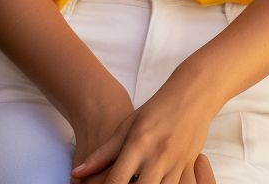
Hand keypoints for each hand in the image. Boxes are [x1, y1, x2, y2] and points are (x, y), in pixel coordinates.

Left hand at [71, 70, 219, 183]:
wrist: (192, 94)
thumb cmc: (155, 110)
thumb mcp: (127, 126)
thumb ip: (103, 153)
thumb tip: (76, 173)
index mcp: (138, 143)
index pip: (116, 180)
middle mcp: (158, 155)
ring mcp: (176, 163)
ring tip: (139, 183)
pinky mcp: (190, 167)